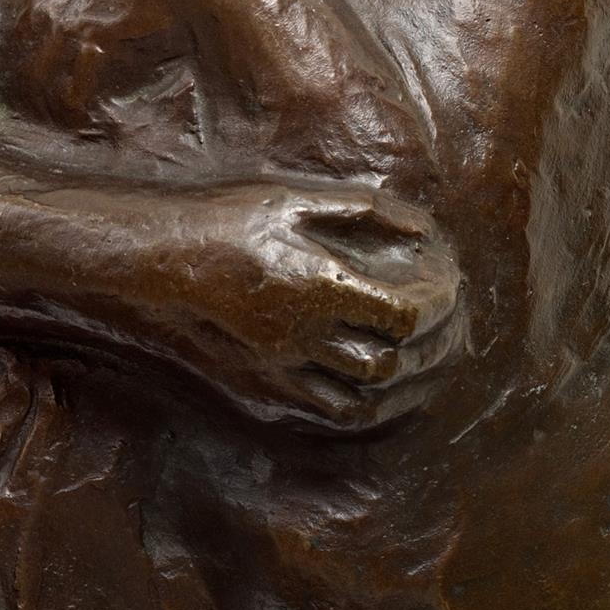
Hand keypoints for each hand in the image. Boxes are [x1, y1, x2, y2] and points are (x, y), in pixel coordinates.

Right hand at [173, 181, 462, 430]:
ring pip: (364, 394)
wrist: (162, 258)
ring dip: (406, 380)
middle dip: (430, 347)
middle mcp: (307, 334)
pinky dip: (367, 403)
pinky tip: (381, 384)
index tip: (445, 286)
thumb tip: (422, 230)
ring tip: (426, 356)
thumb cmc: (228, 220)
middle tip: (447, 324)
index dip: (436, 306)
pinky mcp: (267, 381)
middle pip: (391, 362)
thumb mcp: (295, 201)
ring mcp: (286, 364)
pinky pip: (329, 409)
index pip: (402, 315)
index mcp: (319, 286)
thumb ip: (364, 213)